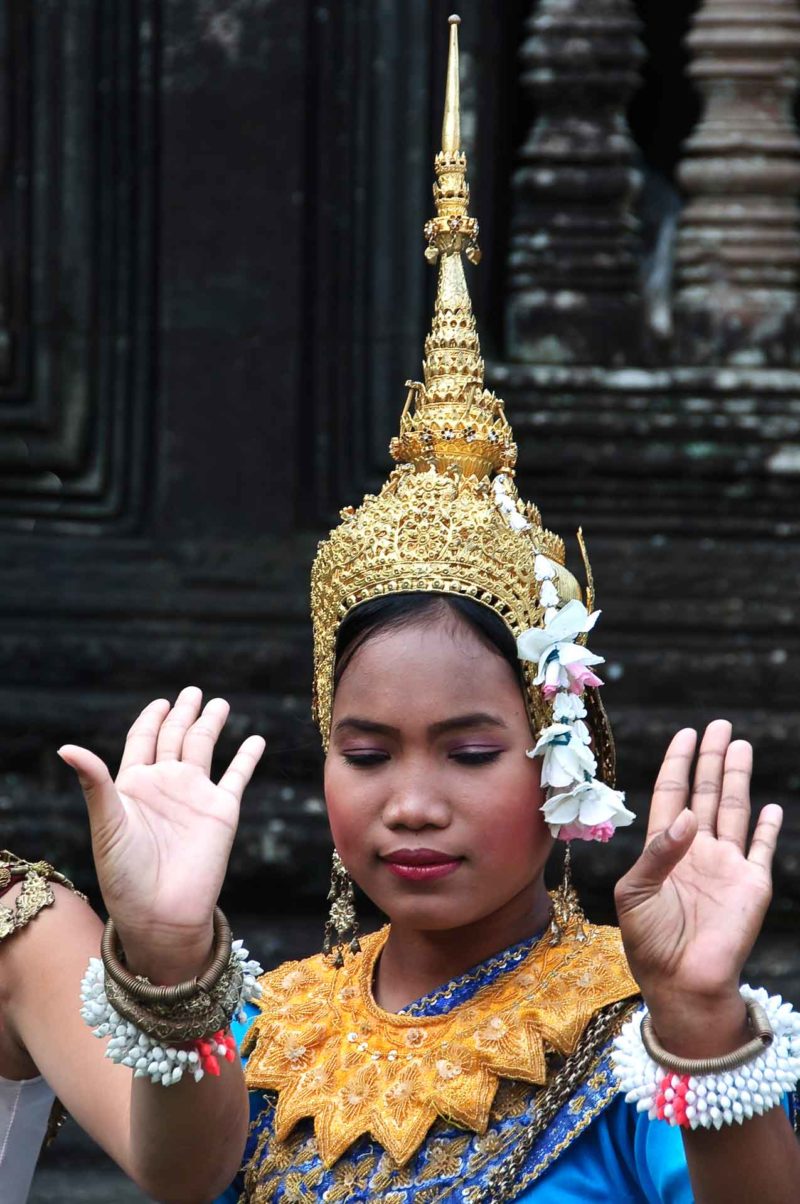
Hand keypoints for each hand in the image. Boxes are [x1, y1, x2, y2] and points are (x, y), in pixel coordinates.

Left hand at [58, 687, 264, 982]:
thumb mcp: (106, 823)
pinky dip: (247, 757)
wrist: (161, 912)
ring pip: (205, 748)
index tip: (159, 702)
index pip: (143, 740)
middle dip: (183, 713)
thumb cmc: (124, 874)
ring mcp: (195, 796)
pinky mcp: (222, 811)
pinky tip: (255, 740)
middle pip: (176, 737)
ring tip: (219, 704)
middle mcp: (166, 785)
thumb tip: (66, 748)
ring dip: (211, 725)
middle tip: (192, 692)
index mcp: (135, 785)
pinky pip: (238, 776)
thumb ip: (95, 782)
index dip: (151, 719)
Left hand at [614, 720, 781, 1054]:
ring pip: (735, 810)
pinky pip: (763, 849)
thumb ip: (657, 852)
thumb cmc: (648, 942)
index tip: (684, 734)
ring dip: (737, 778)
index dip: (677, 764)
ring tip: (739, 745)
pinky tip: (771, 806)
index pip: (672, 794)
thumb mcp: (634, 893)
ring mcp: (726, 866)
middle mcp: (697, 851)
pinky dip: (769, 828)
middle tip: (718, 725)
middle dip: (710, 759)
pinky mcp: (752, 885)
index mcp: (663, 849)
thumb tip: (688, 815)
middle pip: (707, 793)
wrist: (681, 984)